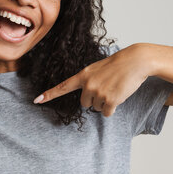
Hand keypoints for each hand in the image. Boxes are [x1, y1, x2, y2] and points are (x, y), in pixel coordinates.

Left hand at [34, 44, 153, 116]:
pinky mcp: (110, 100)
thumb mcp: (98, 69)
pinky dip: (113, 108)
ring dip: (106, 102)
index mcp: (83, 75)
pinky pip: (107, 113)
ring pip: (97, 108)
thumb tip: (87, 100)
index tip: (36, 100)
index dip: (49, 94)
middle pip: (85, 103)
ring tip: (114, 88)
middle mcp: (88, 84)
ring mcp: (98, 92)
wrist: (135, 61)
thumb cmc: (118, 64)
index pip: (63, 86)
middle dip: (95, 99)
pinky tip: (119, 95)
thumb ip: (88, 81)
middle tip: (106, 87)